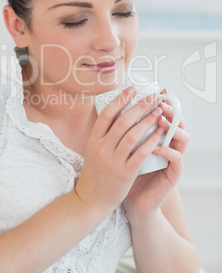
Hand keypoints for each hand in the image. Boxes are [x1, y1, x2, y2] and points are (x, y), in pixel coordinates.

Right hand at [75, 87, 164, 217]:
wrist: (91, 200)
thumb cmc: (95, 173)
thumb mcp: (93, 150)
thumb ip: (104, 134)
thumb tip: (117, 112)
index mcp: (93, 140)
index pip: (107, 114)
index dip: (121, 99)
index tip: (133, 89)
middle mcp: (101, 148)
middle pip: (122, 121)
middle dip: (140, 106)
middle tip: (153, 97)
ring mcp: (112, 161)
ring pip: (132, 135)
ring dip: (148, 121)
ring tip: (159, 111)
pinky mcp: (124, 173)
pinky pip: (140, 154)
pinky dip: (151, 142)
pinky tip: (160, 133)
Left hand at [123, 89, 189, 219]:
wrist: (132, 201)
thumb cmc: (125, 172)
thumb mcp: (122, 149)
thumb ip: (123, 130)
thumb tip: (111, 106)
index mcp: (157, 137)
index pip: (165, 114)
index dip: (160, 102)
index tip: (154, 91)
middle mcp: (168, 145)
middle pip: (177, 121)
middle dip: (168, 108)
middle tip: (157, 100)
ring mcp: (172, 159)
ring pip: (182, 136)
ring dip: (171, 126)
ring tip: (158, 118)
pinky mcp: (173, 174)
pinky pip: (176, 158)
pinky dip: (167, 150)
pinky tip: (155, 145)